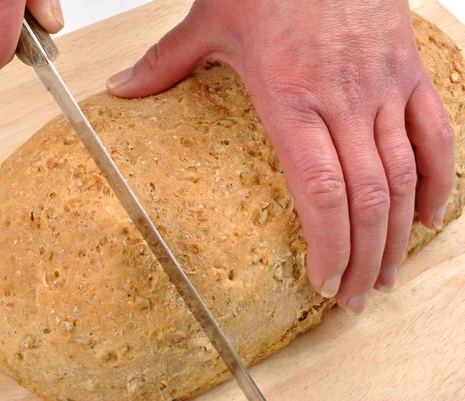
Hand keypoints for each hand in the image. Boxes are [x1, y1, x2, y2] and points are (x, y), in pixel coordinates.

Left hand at [106, 0, 454, 313]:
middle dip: (363, 257)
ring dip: (397, 233)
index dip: (329, 243)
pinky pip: (434, 133)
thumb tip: (121, 90)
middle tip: (353, 296)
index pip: (320, 189)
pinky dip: (437, 179)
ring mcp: (382, 87)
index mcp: (290, 97)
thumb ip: (165, 63)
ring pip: (403, 175)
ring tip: (387, 273)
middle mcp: (343, 100)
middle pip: (365, 197)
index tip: (323, 280)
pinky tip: (428, 216)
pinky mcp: (407, 72)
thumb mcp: (209, 20)